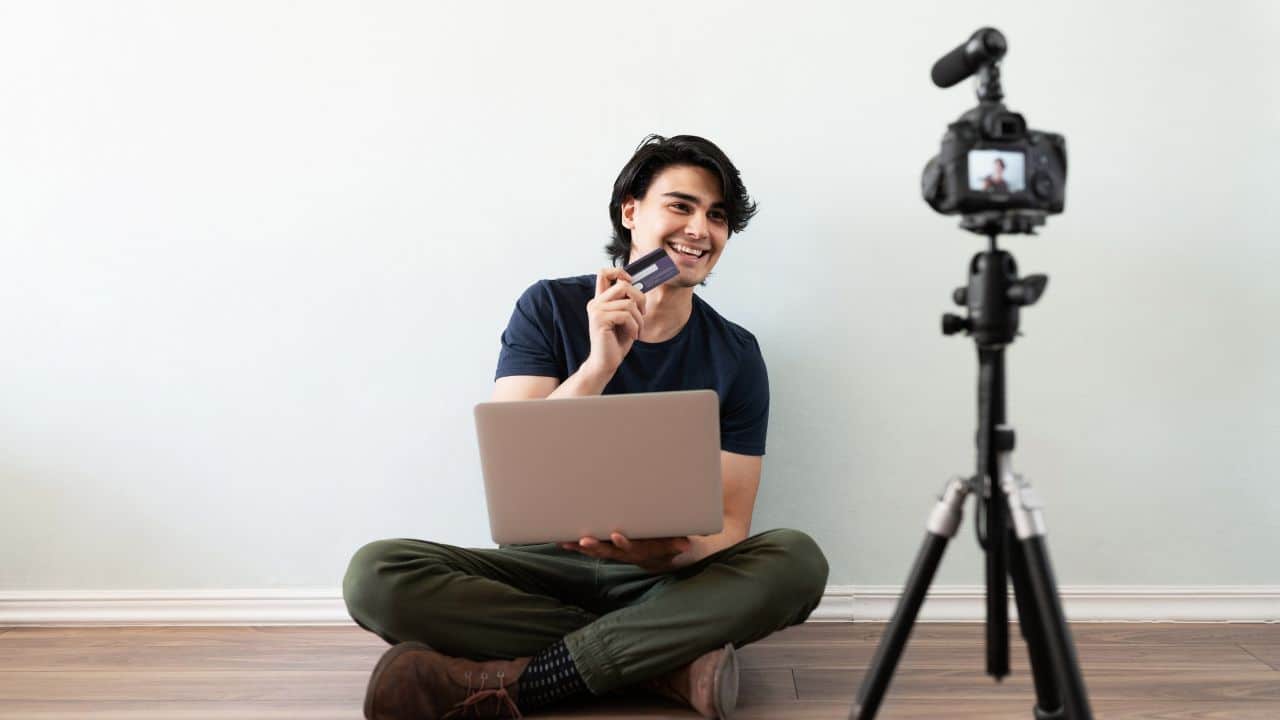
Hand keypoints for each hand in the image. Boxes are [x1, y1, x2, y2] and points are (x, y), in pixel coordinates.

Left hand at [559, 532, 690, 572]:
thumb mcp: (672, 544)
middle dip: (595, 547)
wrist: (654, 558)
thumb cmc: (663, 544)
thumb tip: (686, 544)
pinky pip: (588, 548)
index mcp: (639, 551)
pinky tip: (561, 541)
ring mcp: (612, 552)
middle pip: (607, 552)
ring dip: (580, 547)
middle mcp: (622, 554)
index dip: (623, 543)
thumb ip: (677, 543)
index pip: (630, 549)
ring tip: (565, 542)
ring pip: (595, 551)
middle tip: (584, 541)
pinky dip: (575, 545)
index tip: (616, 535)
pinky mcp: (604, 548)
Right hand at [584, 268, 645, 375]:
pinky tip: (632, 336)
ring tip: (637, 331)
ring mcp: (596, 311)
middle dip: (640, 299)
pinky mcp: (600, 320)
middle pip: (623, 285)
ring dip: (639, 319)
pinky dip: (634, 327)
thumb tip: (640, 287)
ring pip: (629, 303)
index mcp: (600, 300)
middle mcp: (596, 303)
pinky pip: (626, 315)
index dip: (620, 272)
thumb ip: (627, 302)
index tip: (631, 283)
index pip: (604, 273)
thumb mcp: (625, 318)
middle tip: (642, 315)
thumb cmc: (616, 342)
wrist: (605, 363)